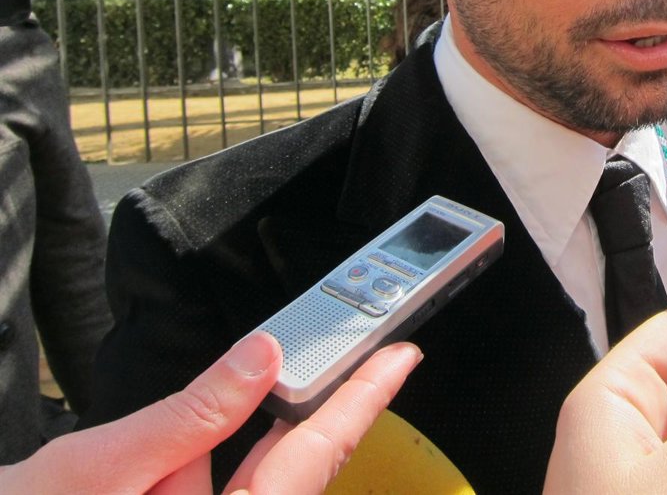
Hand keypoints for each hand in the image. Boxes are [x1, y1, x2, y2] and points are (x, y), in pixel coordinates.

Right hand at [0, 332, 421, 493]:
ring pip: (262, 474)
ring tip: (253, 380)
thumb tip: (260, 358)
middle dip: (326, 406)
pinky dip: (222, 452)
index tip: (402, 355)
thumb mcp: (100, 467)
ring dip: (256, 430)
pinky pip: (228, 483)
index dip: (363, 402)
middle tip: (365, 348)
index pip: (313, 457)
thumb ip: (191, 414)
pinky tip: (204, 428)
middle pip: (299, 467)